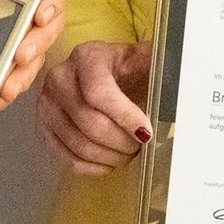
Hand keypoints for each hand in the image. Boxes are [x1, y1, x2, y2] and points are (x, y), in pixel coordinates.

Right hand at [37, 39, 152, 172]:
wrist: (111, 73)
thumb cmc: (131, 69)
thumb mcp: (147, 60)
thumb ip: (162, 70)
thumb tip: (179, 85)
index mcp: (87, 56)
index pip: (98, 92)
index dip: (124, 117)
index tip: (147, 133)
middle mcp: (60, 77)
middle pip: (87, 122)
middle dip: (120, 141)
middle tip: (141, 146)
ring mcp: (47, 104)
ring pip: (77, 143)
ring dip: (109, 156)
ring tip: (128, 153)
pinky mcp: (44, 127)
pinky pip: (65, 157)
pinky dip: (91, 167)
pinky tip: (109, 162)